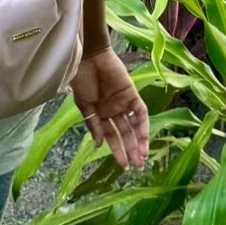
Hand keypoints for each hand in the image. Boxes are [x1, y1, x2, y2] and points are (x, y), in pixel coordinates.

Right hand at [71, 46, 148, 168]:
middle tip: (136, 166)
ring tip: (142, 156)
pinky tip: (143, 137)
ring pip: (134, 126)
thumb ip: (92, 125)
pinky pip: (140, 112)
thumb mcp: (83, 105)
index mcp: (101, 114)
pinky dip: (143, 124)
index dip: (117, 150)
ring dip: (139, 141)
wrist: (89, 58)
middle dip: (130, 150)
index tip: (122, 165)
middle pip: (125, 134)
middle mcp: (114, 111)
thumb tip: (97, 146)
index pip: (111, 136)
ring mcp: (124, 103)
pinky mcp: (132, 94)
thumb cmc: (82, 80)